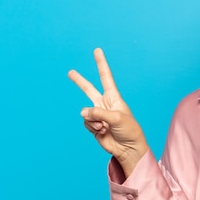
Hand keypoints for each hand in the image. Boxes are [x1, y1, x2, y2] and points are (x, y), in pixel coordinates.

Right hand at [68, 48, 147, 176]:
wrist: (128, 148)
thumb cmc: (129, 130)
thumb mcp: (117, 118)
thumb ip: (98, 112)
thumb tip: (83, 112)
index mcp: (114, 97)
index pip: (106, 77)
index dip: (101, 64)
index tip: (97, 51)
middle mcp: (104, 104)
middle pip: (89, 89)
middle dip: (79, 81)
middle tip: (70, 72)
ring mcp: (98, 115)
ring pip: (85, 112)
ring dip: (93, 120)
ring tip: (104, 127)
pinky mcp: (94, 126)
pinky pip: (86, 122)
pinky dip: (92, 127)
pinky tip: (102, 131)